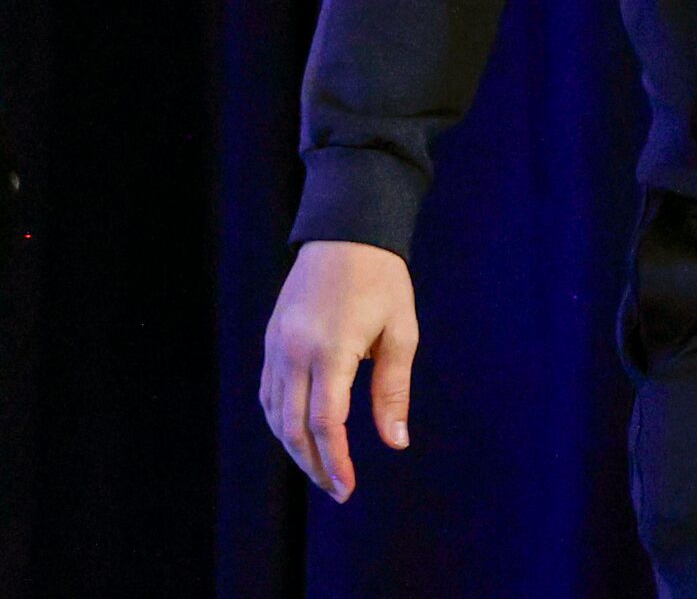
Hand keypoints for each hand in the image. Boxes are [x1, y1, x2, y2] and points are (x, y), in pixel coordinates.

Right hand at [260, 240, 418, 502]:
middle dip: (314, 465)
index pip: (327, 422)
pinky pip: (269, 395)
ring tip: (322, 469)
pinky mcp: (269, 342)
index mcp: (330, 349)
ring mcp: (275, 347)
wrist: (347, 233)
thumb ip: (393, 390)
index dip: (336, 460)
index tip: (349, 488)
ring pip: (275, 416)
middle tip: (337, 490)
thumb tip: (396, 443)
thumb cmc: (383, 281)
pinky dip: (282, 423)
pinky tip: (300, 436)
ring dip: (295, 448)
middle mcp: (293, 352)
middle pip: (293, 428)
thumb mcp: (401, 332)